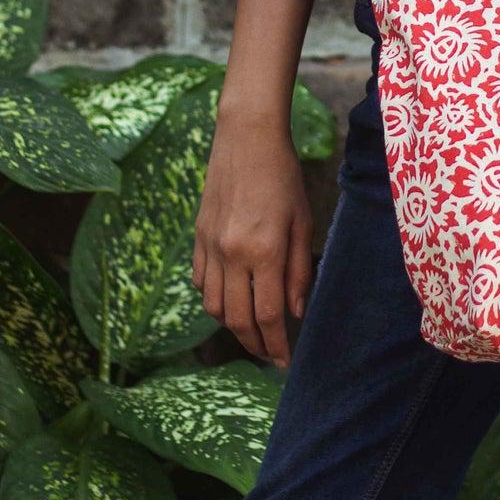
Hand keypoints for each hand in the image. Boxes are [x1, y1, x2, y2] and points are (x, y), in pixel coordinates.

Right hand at [192, 111, 313, 368]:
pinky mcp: (197, 237)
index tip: (284, 360)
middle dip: (255, 344)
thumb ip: (299, 270)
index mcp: (264, 251)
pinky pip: (200, 283)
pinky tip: (230, 300)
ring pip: (214, 306)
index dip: (276, 344)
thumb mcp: (303, 221)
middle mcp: (232, 254)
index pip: (267, 315)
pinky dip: (213, 300)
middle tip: (269, 356)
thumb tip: (295, 311)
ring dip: (232, 326)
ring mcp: (210, 246)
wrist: (246, 138)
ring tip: (251, 332)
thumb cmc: (283, 176)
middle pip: (237, 319)